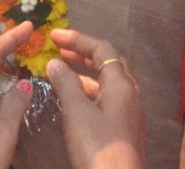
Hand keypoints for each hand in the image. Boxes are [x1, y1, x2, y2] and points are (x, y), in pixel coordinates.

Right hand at [45, 30, 147, 168]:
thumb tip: (55, 63)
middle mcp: (130, 95)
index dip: (78, 39)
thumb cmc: (98, 148)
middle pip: (108, 64)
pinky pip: (107, 100)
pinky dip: (89, 92)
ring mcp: (129, 114)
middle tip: (58, 50)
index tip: (53, 36)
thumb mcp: (77, 113)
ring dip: (85, 74)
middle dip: (82, 54)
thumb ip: (66, 84)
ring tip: (60, 73)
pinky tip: (73, 101)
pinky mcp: (125, 130)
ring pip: (107, 83)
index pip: (102, 49)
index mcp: (122, 85)